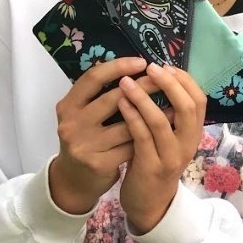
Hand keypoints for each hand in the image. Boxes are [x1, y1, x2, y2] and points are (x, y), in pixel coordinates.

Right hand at [50, 57, 153, 214]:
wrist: (73, 180)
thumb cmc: (87, 139)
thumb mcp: (83, 115)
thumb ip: (100, 95)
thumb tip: (134, 68)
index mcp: (68, 105)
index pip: (93, 78)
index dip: (118, 67)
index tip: (142, 62)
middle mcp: (72, 123)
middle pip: (113, 99)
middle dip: (143, 87)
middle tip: (164, 79)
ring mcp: (84, 145)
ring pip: (126, 126)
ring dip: (153, 115)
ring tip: (174, 105)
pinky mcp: (98, 164)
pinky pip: (131, 147)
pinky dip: (149, 138)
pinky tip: (165, 131)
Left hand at [116, 62, 206, 233]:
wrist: (149, 203)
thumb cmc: (154, 162)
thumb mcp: (169, 138)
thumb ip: (168, 114)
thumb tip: (160, 78)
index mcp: (193, 134)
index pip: (200, 100)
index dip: (184, 80)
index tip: (165, 66)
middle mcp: (188, 144)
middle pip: (188, 107)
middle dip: (169, 84)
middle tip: (150, 68)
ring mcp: (171, 157)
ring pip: (162, 121)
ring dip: (143, 98)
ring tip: (126, 82)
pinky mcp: (151, 167)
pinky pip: (142, 137)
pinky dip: (132, 117)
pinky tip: (121, 104)